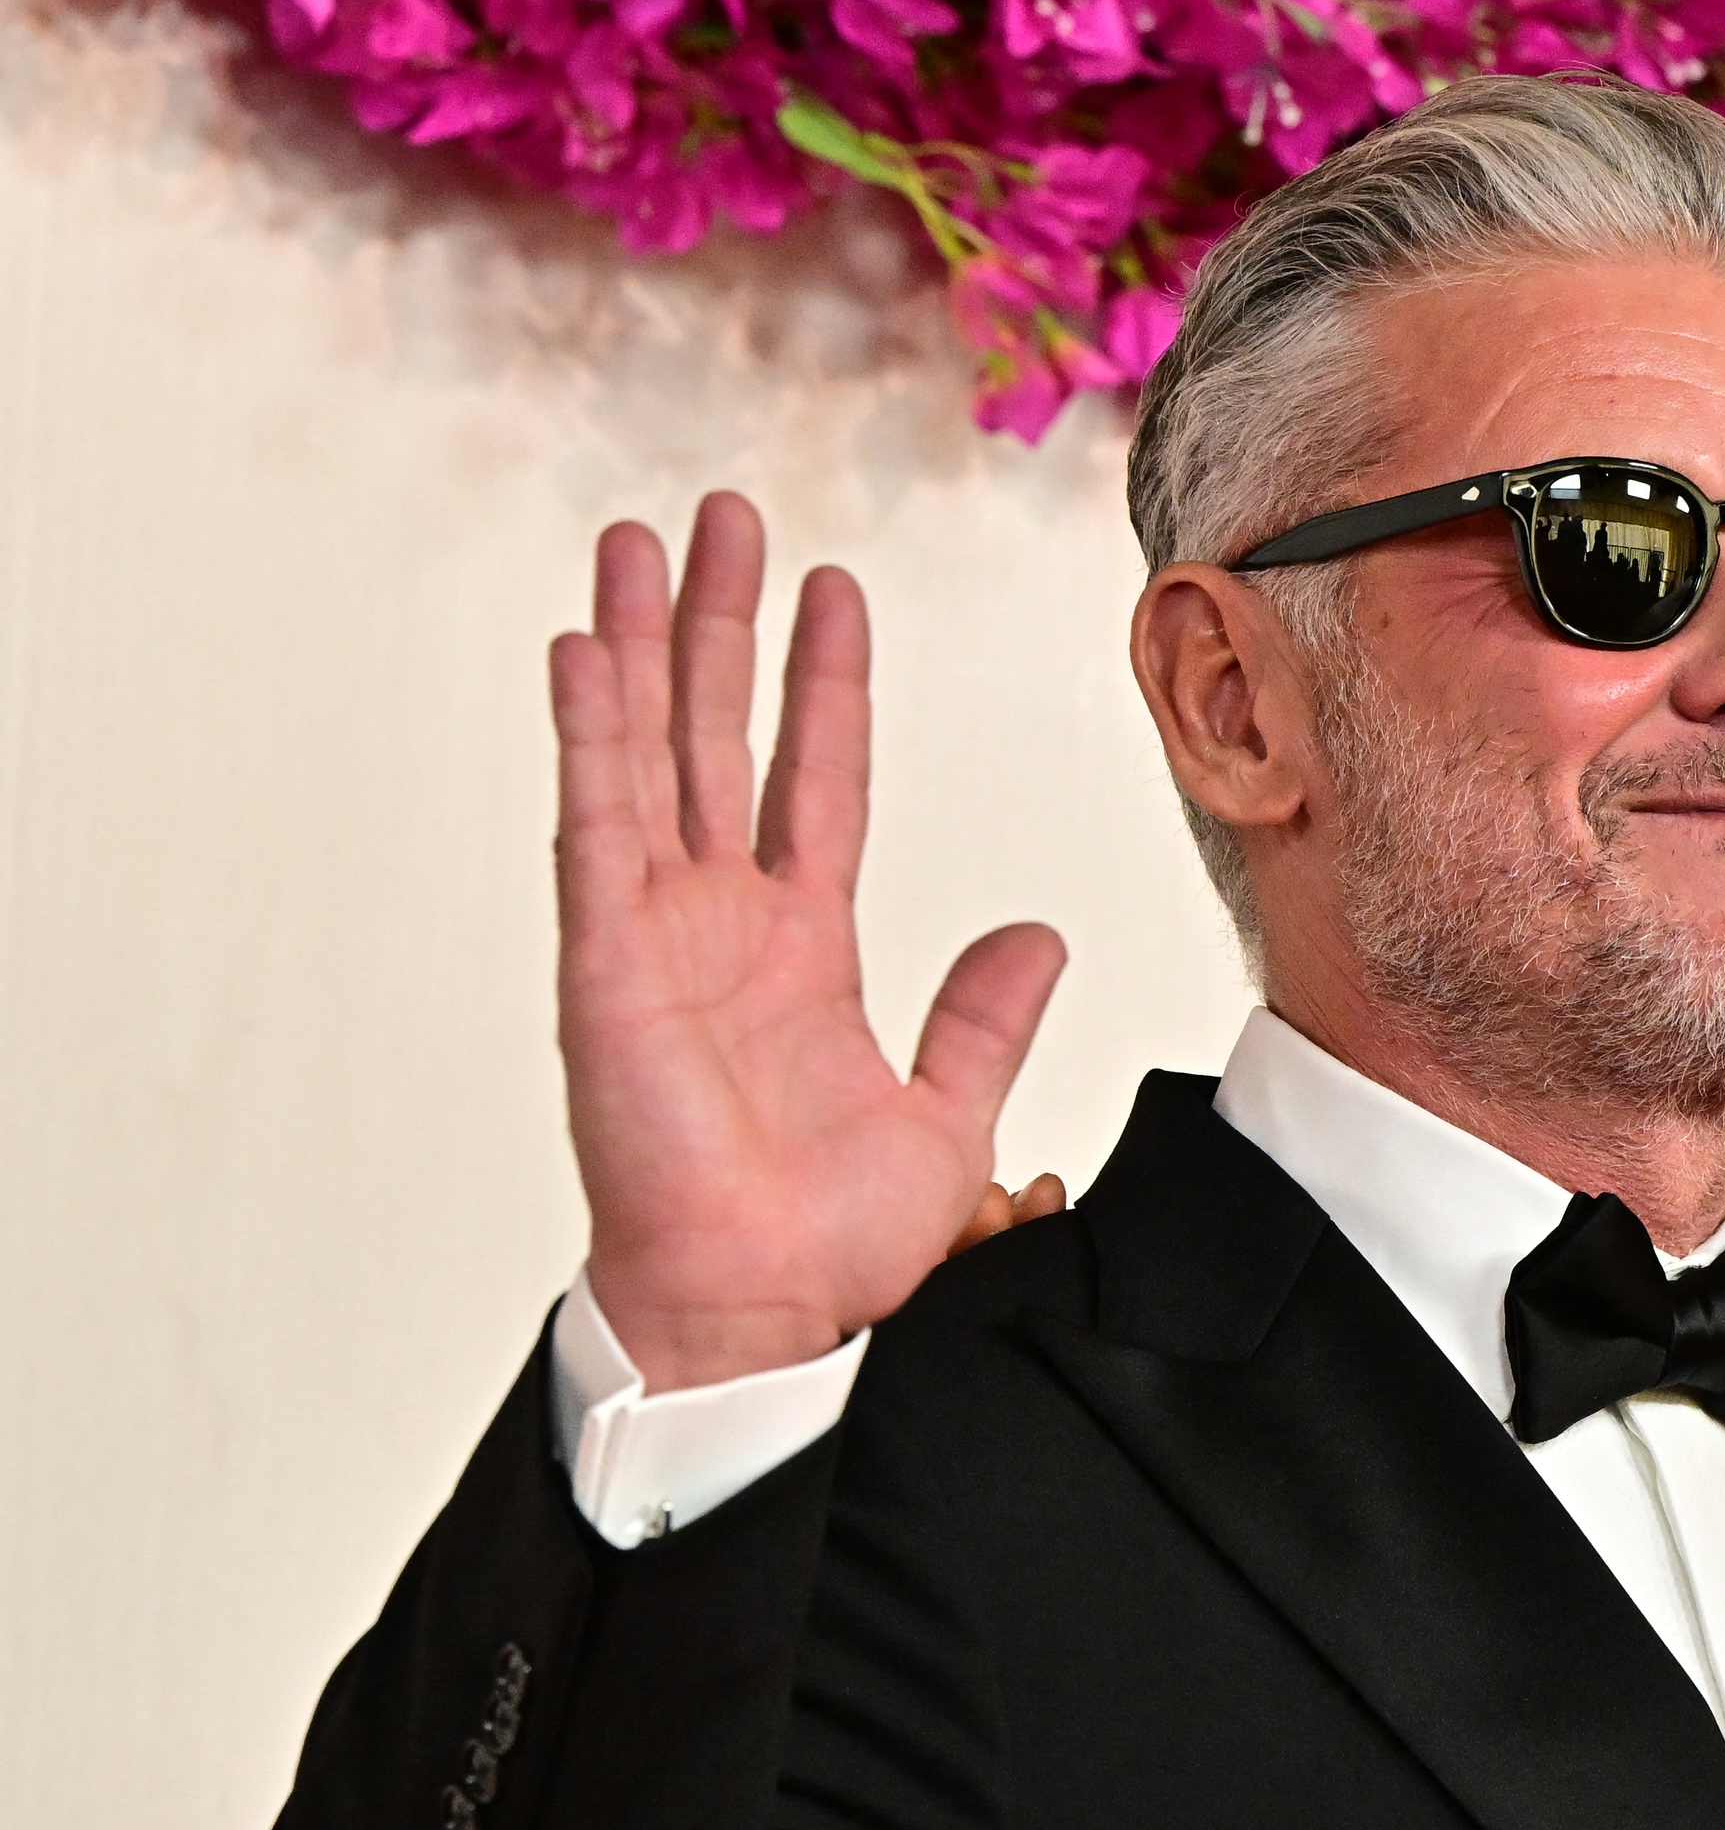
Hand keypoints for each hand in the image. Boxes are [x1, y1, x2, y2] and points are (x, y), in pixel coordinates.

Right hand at [555, 495, 1066, 1390]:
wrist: (771, 1316)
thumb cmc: (832, 1242)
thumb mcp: (947, 1112)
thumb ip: (986, 1017)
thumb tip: (1038, 935)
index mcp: (801, 948)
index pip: (816, 779)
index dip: (823, 683)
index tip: (831, 589)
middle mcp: (719, 924)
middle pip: (716, 736)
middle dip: (717, 624)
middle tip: (720, 513)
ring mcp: (655, 936)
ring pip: (645, 756)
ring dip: (636, 646)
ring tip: (635, 536)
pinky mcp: (607, 966)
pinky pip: (594, 829)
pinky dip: (589, 738)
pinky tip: (581, 651)